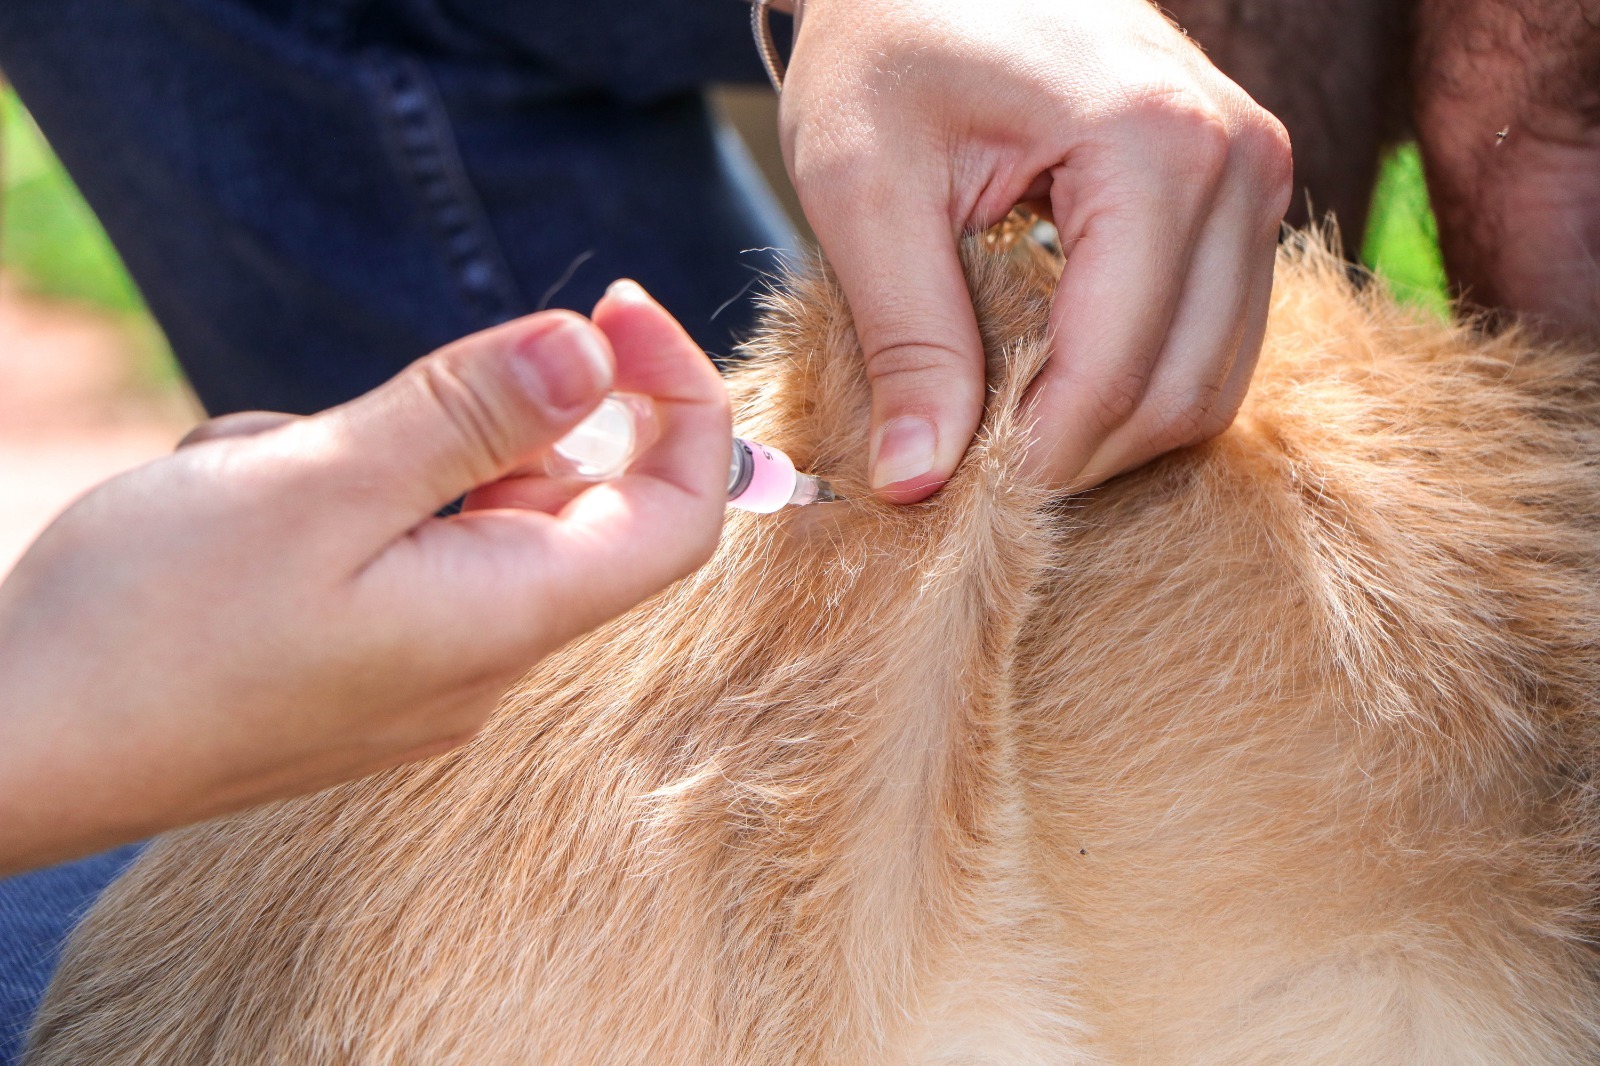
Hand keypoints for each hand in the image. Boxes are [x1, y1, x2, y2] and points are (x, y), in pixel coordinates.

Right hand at [0, 281, 728, 873]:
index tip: (617, 309)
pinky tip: (237, 500)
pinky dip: (339, 493)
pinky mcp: (363, 662)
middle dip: (488, 416)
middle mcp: (487, 656)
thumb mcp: (315, 486)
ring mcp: (424, 666)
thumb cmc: (147, 627)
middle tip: (369, 406)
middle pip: (569, 500)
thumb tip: (593, 352)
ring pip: (466, 508)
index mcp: (507, 618)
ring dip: (385, 451)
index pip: (679, 514)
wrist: (11, 753)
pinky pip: (399, 544)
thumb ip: (469, 414)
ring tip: (261, 471)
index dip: (679, 401)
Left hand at [780, 0, 1292, 499]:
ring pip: (1211, 379)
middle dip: (1075, 457)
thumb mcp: (864, 186)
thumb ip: (905, 338)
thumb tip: (919, 484)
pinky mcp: (1241, 192)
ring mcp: (1254, 172)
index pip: (1114, 368)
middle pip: (1182, 389)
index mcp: (1150, 143)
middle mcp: (1236, 158)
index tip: (951, 495)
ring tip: (1004, 428)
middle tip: (973, 474)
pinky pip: (1213, 337)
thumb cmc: (887, 43)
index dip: (1033, 458)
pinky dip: (1136, 383)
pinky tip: (1050, 379)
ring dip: (1110, 430)